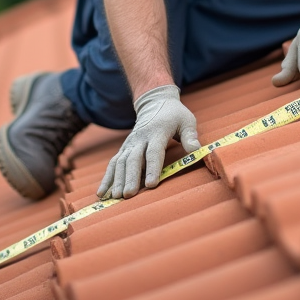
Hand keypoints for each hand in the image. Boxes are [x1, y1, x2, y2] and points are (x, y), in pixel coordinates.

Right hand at [98, 84, 199, 198]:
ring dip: (117, 180)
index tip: (151, 184)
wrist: (155, 102)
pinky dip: (107, 178)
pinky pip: (113, 164)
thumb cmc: (175, 115)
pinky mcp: (124, 149)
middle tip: (129, 195)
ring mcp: (130, 143)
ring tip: (115, 197)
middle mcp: (140, 138)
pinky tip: (102, 193)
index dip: (152, 167)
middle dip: (130, 178)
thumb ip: (190, 135)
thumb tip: (196, 150)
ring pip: (120, 162)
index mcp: (157, 132)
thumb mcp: (187, 121)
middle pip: (134, 159)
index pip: (154, 151)